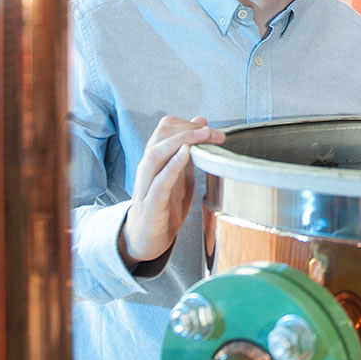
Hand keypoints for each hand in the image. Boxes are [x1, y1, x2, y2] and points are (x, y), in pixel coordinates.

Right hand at [118, 116, 225, 265]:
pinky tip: (185, 155)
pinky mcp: (151, 204)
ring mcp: (147, 185)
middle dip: (190, 129)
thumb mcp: (180, 172)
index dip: (189, 124)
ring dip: (182, 140)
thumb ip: (188, 149)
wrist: (146, 238)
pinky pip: (159, 181)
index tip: (212, 129)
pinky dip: (172, 165)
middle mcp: (148, 167)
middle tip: (214, 133)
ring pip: (156, 153)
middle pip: (161, 135)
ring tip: (203, 135)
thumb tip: (201, 122)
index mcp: (156, 158)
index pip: (167, 127)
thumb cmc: (164, 204)